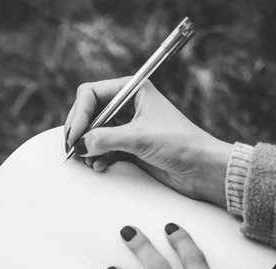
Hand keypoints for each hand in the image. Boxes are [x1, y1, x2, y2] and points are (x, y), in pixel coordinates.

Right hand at [64, 78, 232, 207]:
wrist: (202, 169)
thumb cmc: (181, 144)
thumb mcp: (139, 137)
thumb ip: (105, 139)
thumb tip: (80, 144)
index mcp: (133, 91)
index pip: (92, 93)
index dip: (80, 113)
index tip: (75, 134)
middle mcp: (128, 106)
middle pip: (89, 112)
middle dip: (80, 131)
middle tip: (73, 147)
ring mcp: (128, 127)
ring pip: (94, 132)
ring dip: (87, 146)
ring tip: (88, 159)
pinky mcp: (129, 147)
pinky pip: (102, 148)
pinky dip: (97, 156)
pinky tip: (99, 164)